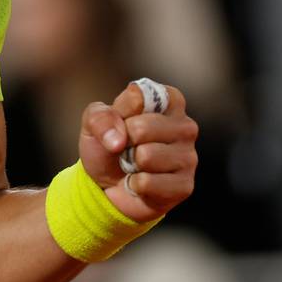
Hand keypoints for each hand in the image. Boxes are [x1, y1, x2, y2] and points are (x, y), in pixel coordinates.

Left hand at [76, 81, 197, 222]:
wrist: (106, 184)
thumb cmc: (107, 145)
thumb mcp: (93, 123)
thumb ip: (100, 117)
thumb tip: (119, 140)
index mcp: (169, 102)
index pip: (142, 95)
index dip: (122, 111)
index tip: (122, 120)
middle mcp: (185, 126)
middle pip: (142, 128)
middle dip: (123, 141)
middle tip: (125, 148)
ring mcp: (188, 157)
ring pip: (146, 156)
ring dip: (129, 165)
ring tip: (134, 165)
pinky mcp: (184, 186)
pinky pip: (147, 183)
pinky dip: (134, 185)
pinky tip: (139, 183)